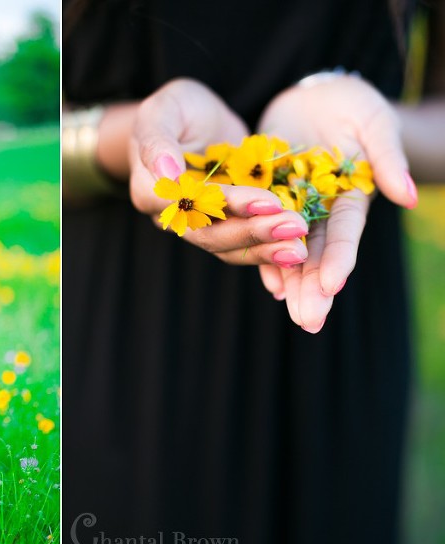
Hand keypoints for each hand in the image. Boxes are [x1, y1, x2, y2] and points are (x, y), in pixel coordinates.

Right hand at [128, 78, 310, 265]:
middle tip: (294, 225)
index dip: (225, 204)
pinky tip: (299, 251)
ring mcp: (201, 226)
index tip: (264, 201)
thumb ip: (157, 139)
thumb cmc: (176, 111)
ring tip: (299, 247)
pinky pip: (246, 245)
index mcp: (149, 191)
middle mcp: (172, 217)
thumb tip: (166, 173)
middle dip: (254, 231)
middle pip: (209, 234)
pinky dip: (270, 249)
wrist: (197, 122)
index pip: (187, 203)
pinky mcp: (227, 226)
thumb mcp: (163, 110)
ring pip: (229, 247)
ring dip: (265, 247)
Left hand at [257, 73, 413, 331]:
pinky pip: (263, 231)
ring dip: (289, 282)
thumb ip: (385, 159)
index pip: (345, 233)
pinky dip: (264, 255)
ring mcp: (295, 207)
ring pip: (290, 250)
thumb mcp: (373, 123)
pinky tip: (267, 284)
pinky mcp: (267, 199)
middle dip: (313, 287)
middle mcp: (324, 209)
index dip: (339, 259)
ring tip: (289, 312)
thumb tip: (405, 197)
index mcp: (351, 195)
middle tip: (309, 321)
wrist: (314, 97)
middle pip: (318, 253)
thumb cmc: (352, 105)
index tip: (332, 286)